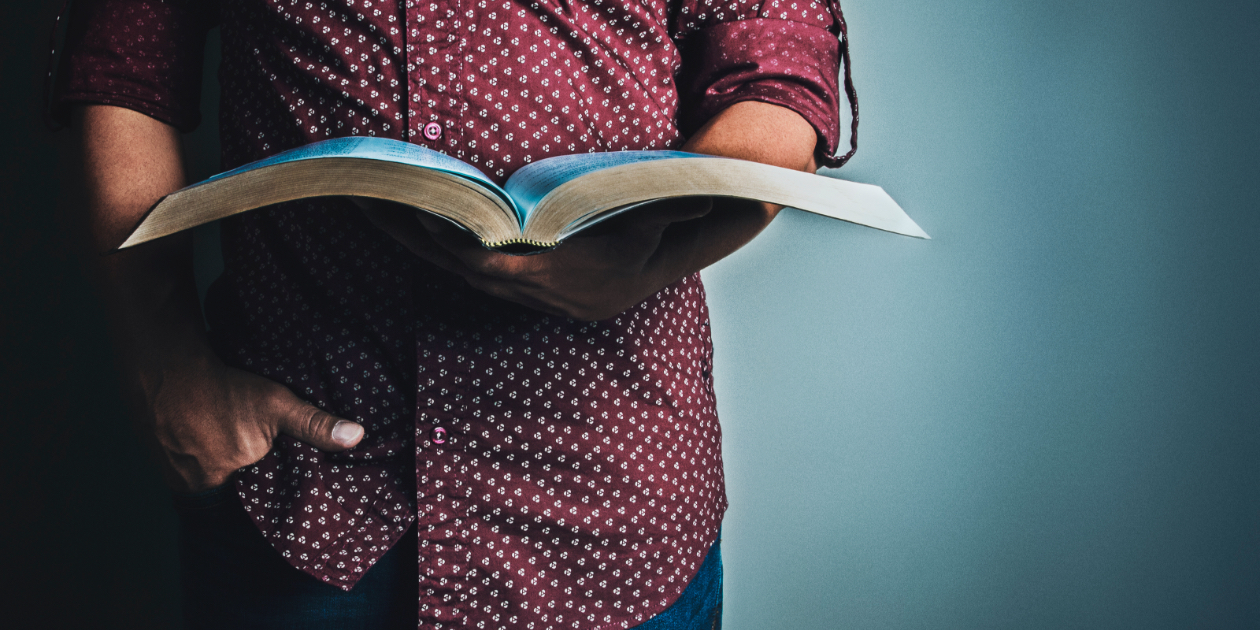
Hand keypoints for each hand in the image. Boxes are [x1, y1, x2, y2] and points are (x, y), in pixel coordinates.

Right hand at [141, 354, 364, 491]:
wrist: (166, 365)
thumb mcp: (276, 405)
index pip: (247, 500)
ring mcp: (169, 469)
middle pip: (225, 488)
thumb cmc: (225, 388)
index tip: (274, 479)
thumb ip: (313, 426)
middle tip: (252, 457)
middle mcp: (191, 482)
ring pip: (203, 473)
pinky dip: (197, 451)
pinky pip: (183, 459)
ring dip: (216, 463)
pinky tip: (208, 434)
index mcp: (220, 482)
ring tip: (228, 443)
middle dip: (240, 476)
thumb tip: (355, 438)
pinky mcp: (156, 453)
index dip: (261, 492)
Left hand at [358, 100, 818, 319]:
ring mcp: (523, 287)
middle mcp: (540, 291)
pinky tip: (395, 209)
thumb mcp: (684, 227)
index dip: (463, 247)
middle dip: (414, 236)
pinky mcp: (510, 276)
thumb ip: (697, 215)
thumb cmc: (666, 232)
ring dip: (407, 235)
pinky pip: (453, 260)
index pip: (507, 269)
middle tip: (372, 198)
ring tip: (367, 199)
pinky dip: (421, 237)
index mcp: (576, 282)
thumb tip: (743, 196)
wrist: (662, 253)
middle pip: (462, 266)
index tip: (431, 217)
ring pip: (450, 266)